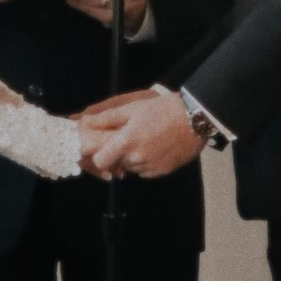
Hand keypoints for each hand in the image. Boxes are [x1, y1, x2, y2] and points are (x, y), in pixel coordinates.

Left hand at [84, 90, 201, 180]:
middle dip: (118, 154)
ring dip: (133, 159)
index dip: (99, 155)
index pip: (100, 161)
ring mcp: (150, 167)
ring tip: (145, 141)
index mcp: (126, 142)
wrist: (193, 119)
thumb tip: (87, 122)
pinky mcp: (162, 172)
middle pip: (116, 164)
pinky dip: (146, 164)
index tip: (103, 148)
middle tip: (129, 139)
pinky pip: (145, 172)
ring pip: (131, 169)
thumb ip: (107, 118)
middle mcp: (136, 158)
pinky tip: (155, 148)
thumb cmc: (161, 110)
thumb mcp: (133, 108)